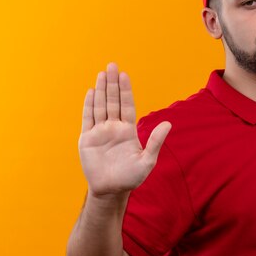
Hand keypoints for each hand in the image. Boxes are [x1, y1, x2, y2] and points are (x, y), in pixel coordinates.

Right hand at [78, 63, 170, 196]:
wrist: (111, 190)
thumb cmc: (131, 178)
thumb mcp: (147, 161)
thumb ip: (155, 141)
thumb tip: (169, 123)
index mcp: (128, 131)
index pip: (127, 106)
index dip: (125, 91)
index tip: (125, 75)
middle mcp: (114, 128)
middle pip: (113, 101)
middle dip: (112, 84)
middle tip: (112, 65)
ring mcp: (100, 132)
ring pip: (100, 106)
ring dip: (100, 90)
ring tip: (102, 73)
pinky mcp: (87, 139)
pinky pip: (87, 118)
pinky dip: (88, 105)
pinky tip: (90, 92)